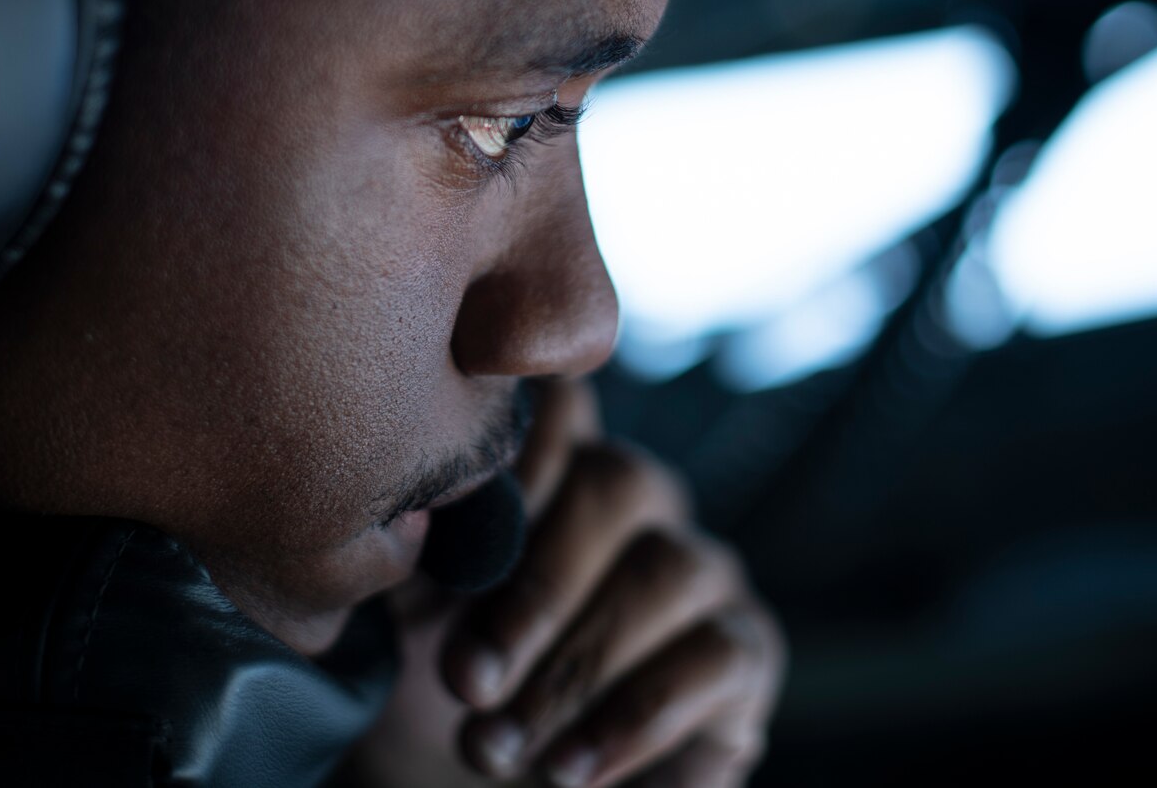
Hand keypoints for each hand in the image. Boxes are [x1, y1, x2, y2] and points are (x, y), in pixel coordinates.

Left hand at [344, 378, 783, 787]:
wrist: (476, 781)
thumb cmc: (449, 686)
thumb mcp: (411, 619)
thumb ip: (420, 560)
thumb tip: (415, 532)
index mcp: (555, 470)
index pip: (563, 406)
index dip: (522, 451)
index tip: (457, 536)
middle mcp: (643, 505)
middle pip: (622, 484)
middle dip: (537, 589)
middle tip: (467, 681)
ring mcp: (704, 573)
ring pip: (673, 571)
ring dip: (578, 668)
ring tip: (501, 747)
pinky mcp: (745, 655)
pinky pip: (722, 659)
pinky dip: (641, 722)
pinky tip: (574, 772)